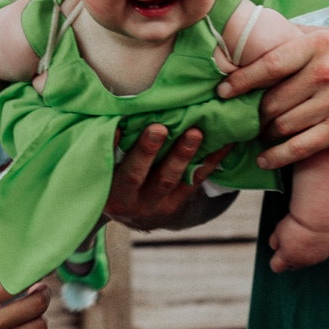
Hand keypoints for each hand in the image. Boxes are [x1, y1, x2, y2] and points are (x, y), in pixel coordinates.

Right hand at [103, 125, 230, 230]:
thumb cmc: (116, 179)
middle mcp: (130, 202)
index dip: (110, 149)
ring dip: (183, 155)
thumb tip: (115, 114)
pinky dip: (209, 160)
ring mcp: (157, 205)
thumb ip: (109, 149)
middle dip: (148, 151)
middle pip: (137, 175)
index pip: (105, 167)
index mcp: (108, 191)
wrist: (135, 214)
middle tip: (159, 128)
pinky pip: (195, 180)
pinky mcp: (179, 203)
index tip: (117, 128)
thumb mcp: (106, 171)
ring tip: (195, 133)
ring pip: (170, 179)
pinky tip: (223, 142)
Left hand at [217, 29, 328, 167]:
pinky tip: (266, 158)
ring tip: (260, 135)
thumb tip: (264, 33)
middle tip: (245, 119)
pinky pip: (298, 147)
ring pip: (282, 125)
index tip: (222, 90)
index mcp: (320, 45)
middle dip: (254, 113)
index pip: (268, 63)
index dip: (239, 80)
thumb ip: (304, 37)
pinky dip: (277, 156)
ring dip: (266, 134)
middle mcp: (325, 72)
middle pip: (271, 99)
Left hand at [268, 213, 328, 271]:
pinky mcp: (324, 255)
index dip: (276, 259)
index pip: (276, 267)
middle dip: (289, 257)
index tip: (278, 250)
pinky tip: (315, 237)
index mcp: (287, 257)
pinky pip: (316, 256)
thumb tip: (275, 246)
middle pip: (291, 266)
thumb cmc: (298, 224)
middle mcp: (300, 262)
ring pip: (305, 261)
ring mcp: (314, 260)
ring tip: (304, 237)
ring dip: (303, 253)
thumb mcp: (279, 230)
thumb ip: (275, 241)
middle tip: (291, 243)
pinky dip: (314, 249)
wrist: (319, 220)